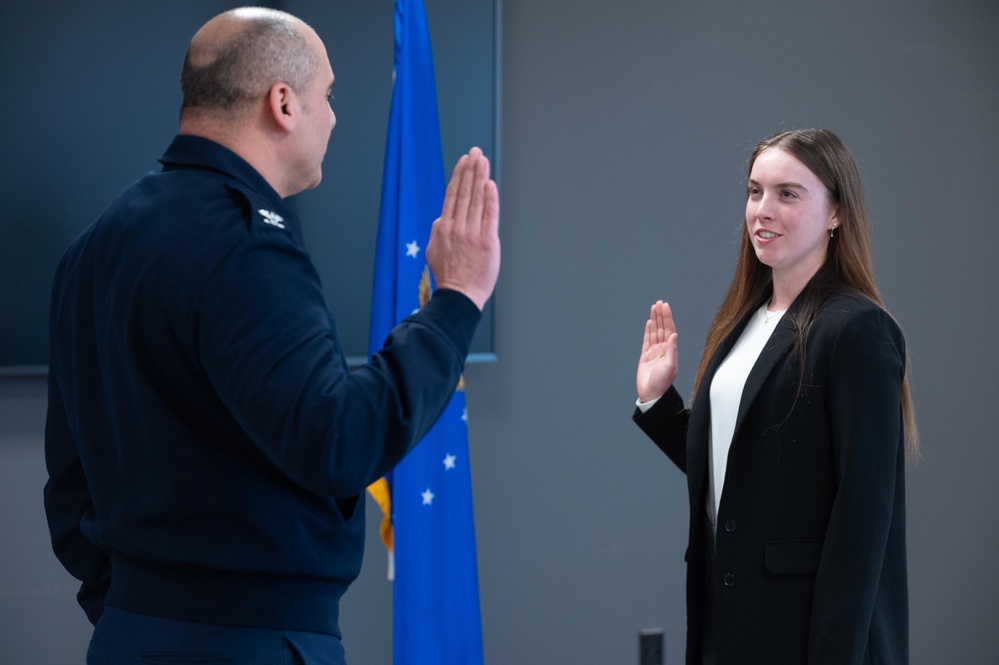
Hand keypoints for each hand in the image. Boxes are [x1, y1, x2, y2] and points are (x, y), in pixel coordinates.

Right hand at [426, 147, 500, 310]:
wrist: (459, 295)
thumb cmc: (448, 276)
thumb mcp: (434, 251)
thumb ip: (437, 231)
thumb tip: (442, 217)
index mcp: (443, 227)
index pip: (452, 195)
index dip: (459, 175)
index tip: (464, 161)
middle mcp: (457, 227)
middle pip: (464, 192)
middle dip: (470, 169)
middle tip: (475, 152)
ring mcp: (472, 233)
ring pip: (475, 199)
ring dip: (479, 177)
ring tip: (482, 160)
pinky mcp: (486, 241)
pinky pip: (488, 214)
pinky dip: (489, 198)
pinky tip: (489, 183)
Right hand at [636, 300, 678, 402]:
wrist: (651, 394)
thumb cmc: (662, 383)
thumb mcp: (670, 367)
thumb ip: (672, 350)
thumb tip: (674, 335)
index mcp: (671, 351)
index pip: (669, 330)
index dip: (667, 318)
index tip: (665, 307)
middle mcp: (664, 349)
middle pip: (662, 328)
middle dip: (661, 315)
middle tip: (659, 303)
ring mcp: (654, 352)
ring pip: (655, 332)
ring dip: (655, 320)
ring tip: (654, 308)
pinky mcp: (645, 356)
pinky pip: (647, 340)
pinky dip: (648, 330)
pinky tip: (649, 322)